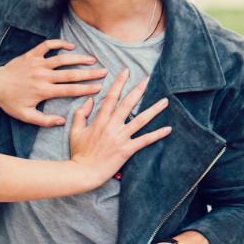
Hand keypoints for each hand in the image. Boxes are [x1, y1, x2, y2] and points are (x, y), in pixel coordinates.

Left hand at [0, 39, 106, 126]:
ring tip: (92, 59)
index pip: (70, 90)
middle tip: (104, 71)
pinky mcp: (31, 55)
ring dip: (78, 58)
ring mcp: (38, 64)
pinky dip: (59, 44)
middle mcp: (43, 76)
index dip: (86, 89)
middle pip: (71, 74)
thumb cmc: (9, 102)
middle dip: (89, 73)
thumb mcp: (26, 116)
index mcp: (44, 91)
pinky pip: (47, 46)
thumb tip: (62, 121)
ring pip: (62, 59)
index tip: (100, 88)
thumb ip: (44, 121)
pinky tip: (70, 46)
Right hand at [68, 69, 171, 186]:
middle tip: (148, 79)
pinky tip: (168, 128)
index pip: (111, 97)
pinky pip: (144, 140)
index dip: (119, 83)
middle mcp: (112, 126)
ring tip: (165, 101)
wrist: (83, 172)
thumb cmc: (79, 153)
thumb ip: (81, 113)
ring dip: (154, 110)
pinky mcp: (127, 150)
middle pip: (128, 104)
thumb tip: (90, 100)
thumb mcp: (75, 130)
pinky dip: (157, 134)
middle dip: (138, 90)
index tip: (126, 72)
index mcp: (100, 120)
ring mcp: (120, 138)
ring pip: (140, 120)